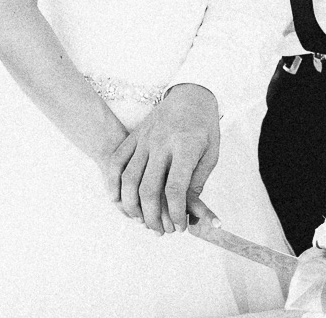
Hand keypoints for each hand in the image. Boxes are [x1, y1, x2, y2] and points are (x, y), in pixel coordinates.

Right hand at [102, 84, 219, 234]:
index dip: (176, 213)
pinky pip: (117, 162)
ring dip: (132, 206)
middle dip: (153, 217)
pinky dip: (114, 184)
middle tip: (161, 230)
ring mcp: (145, 139)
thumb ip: (197, 182)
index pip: (175, 188)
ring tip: (142, 219)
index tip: (180, 226)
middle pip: (148, 188)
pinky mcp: (134, 136)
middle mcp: (162, 143)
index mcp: (186, 147)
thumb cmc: (205, 127)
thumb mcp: (211, 154)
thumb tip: (187, 213)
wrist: (191, 94)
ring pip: (129, 179)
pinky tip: (119, 200)